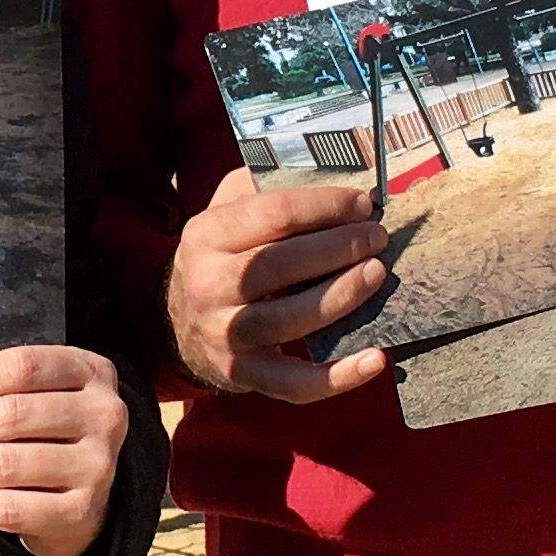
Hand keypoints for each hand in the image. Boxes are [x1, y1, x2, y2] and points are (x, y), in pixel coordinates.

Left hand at [0, 345, 134, 555]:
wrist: (83, 498)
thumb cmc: (44, 435)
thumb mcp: (37, 395)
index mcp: (89, 371)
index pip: (20, 366)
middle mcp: (103, 414)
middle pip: (9, 414)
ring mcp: (97, 464)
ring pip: (4, 463)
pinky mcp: (82, 511)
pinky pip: (8, 508)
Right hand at [165, 165, 390, 405]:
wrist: (178, 324)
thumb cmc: (221, 257)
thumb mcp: (225, 212)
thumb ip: (263, 188)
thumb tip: (332, 171)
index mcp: (205, 235)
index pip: (272, 213)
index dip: (323, 206)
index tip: (363, 203)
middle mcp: (208, 285)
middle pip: (280, 264)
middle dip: (338, 247)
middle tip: (378, 237)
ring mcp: (224, 334)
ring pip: (289, 320)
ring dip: (341, 297)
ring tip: (377, 274)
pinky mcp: (243, 374)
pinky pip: (294, 384)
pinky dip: (338, 377)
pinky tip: (376, 359)